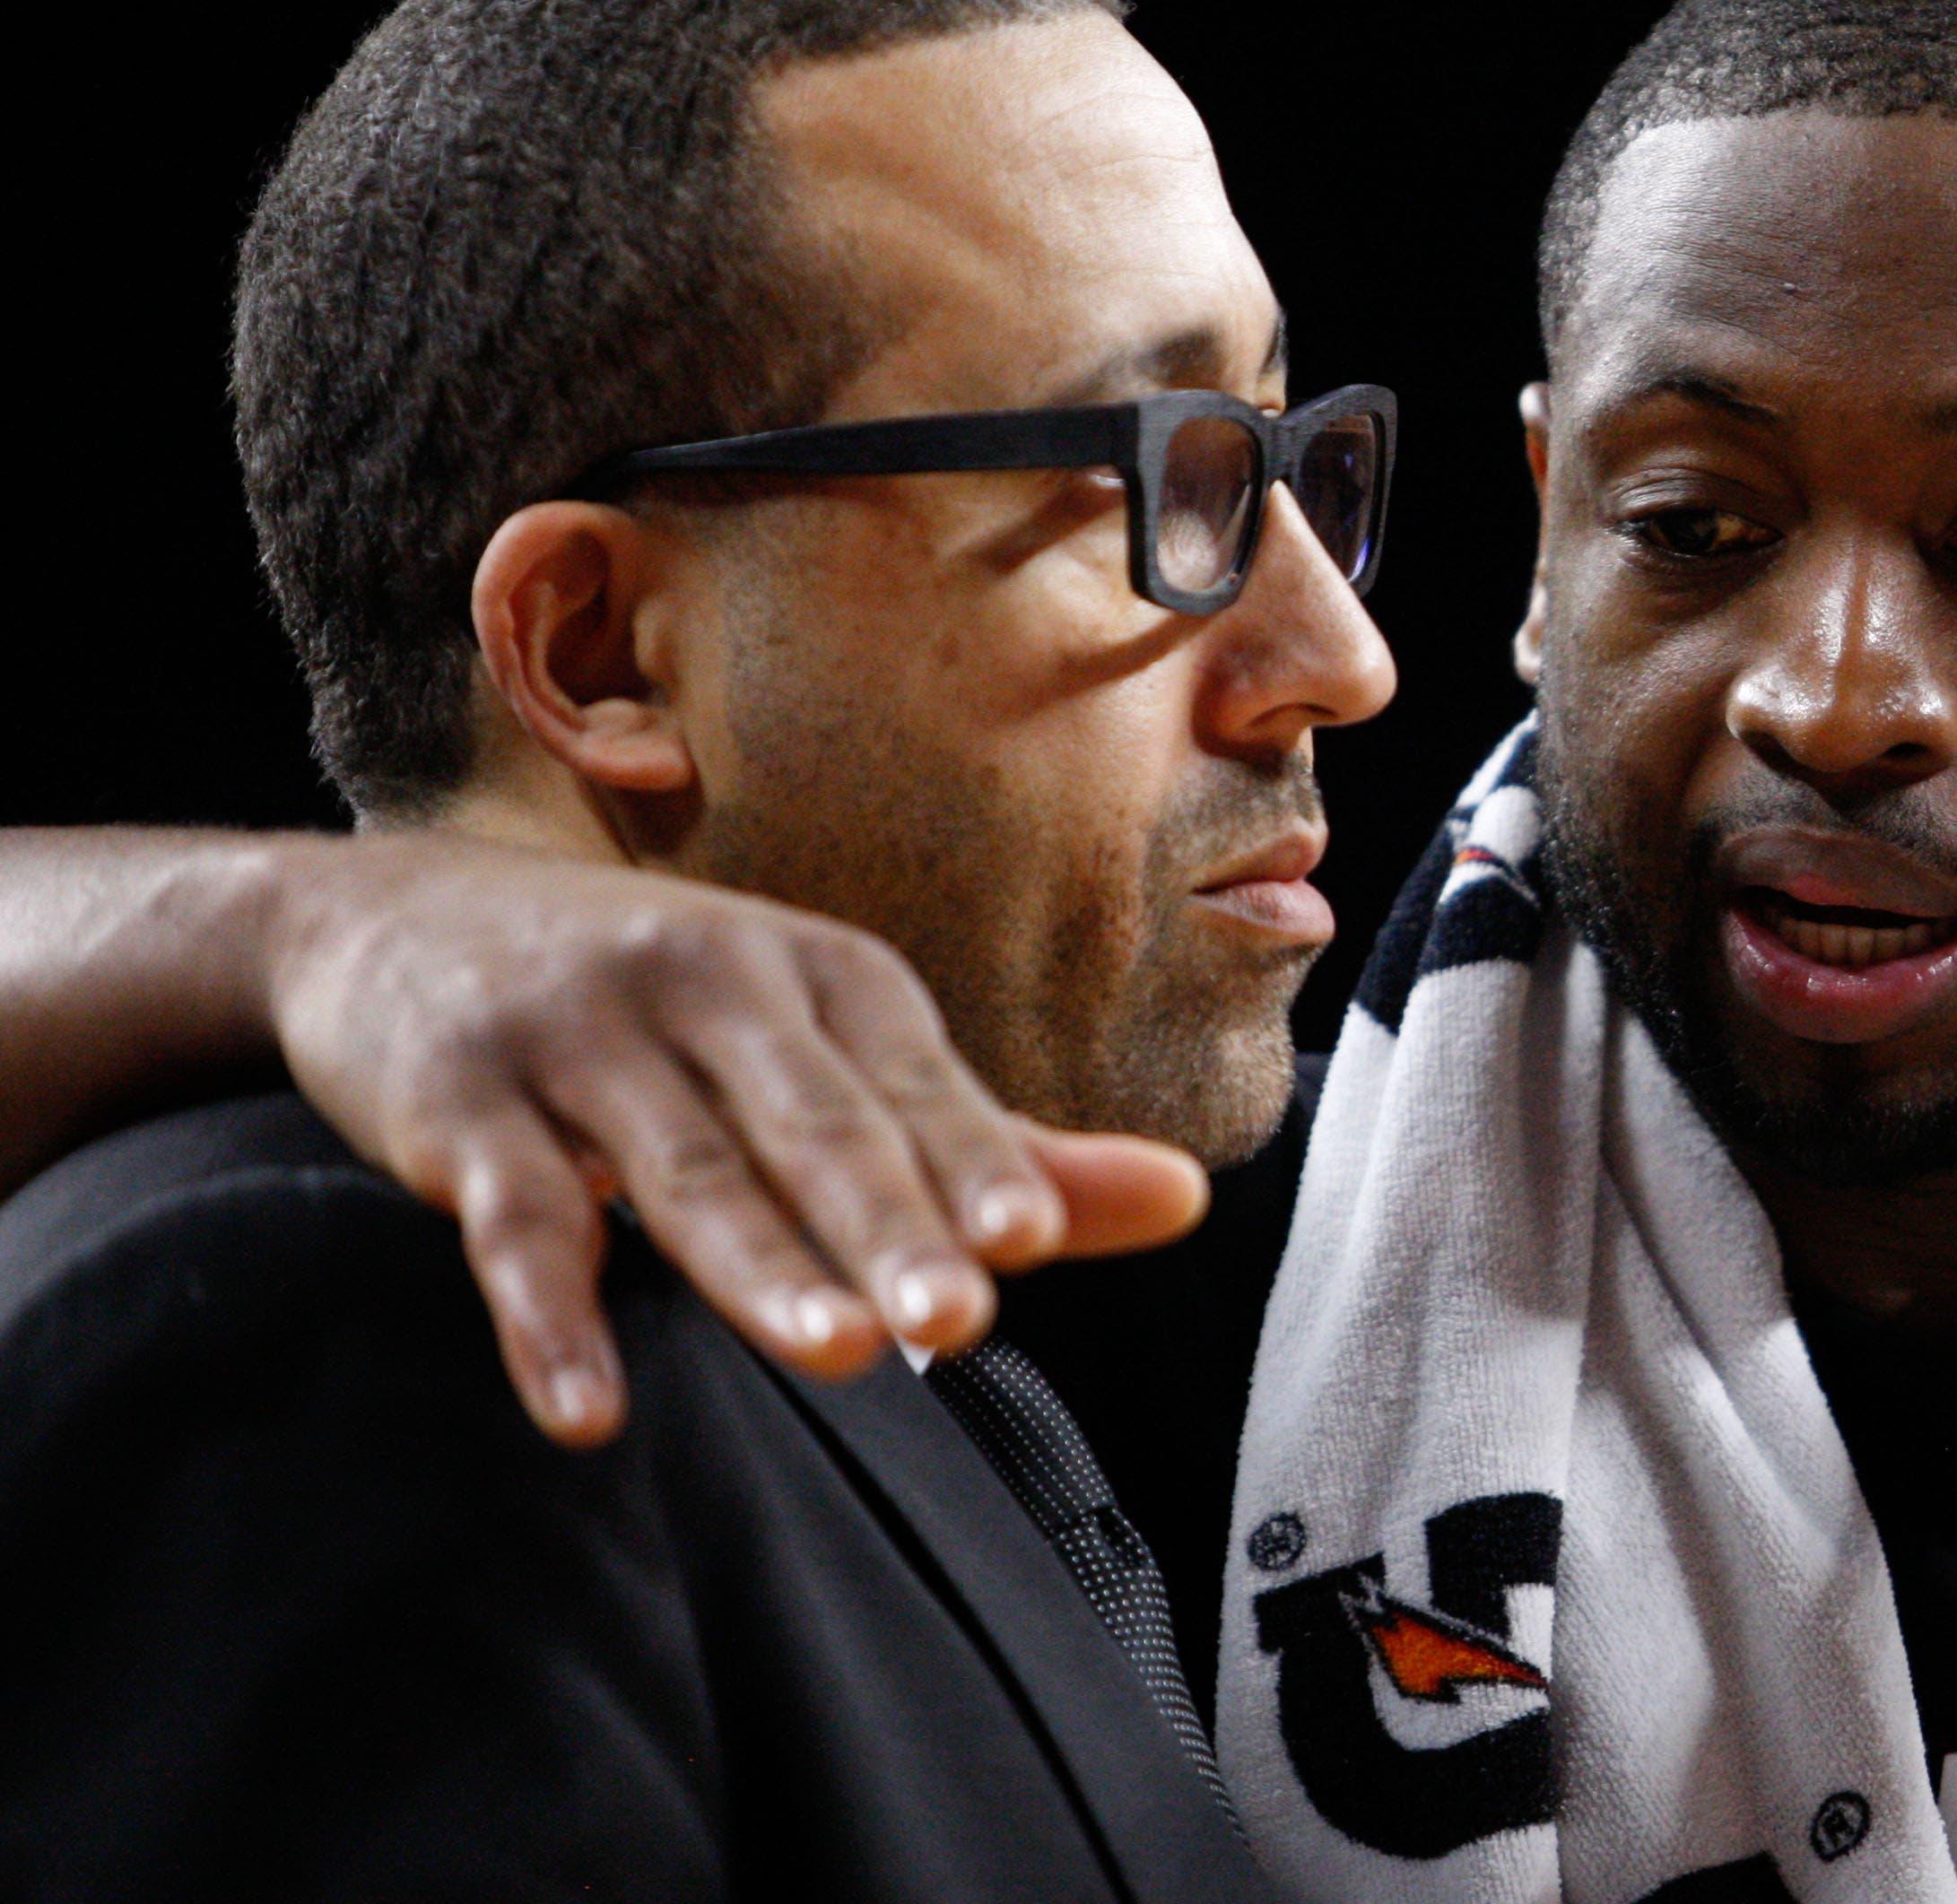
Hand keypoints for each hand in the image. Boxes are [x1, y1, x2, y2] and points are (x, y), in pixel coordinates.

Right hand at [261, 834, 1206, 1448]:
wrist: (396, 923)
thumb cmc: (662, 1009)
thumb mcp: (827, 1047)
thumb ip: (991, 1144)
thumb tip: (1186, 1202)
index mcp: (822, 976)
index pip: (913, 1085)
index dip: (972, 1161)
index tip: (1036, 1238)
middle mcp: (709, 984)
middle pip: (810, 1126)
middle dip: (886, 1221)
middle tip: (960, 1314)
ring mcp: (580, 1039)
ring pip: (681, 1169)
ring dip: (756, 1268)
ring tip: (837, 1352)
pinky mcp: (460, 1106)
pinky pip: (514, 1221)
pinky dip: (550, 1320)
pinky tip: (588, 1408)